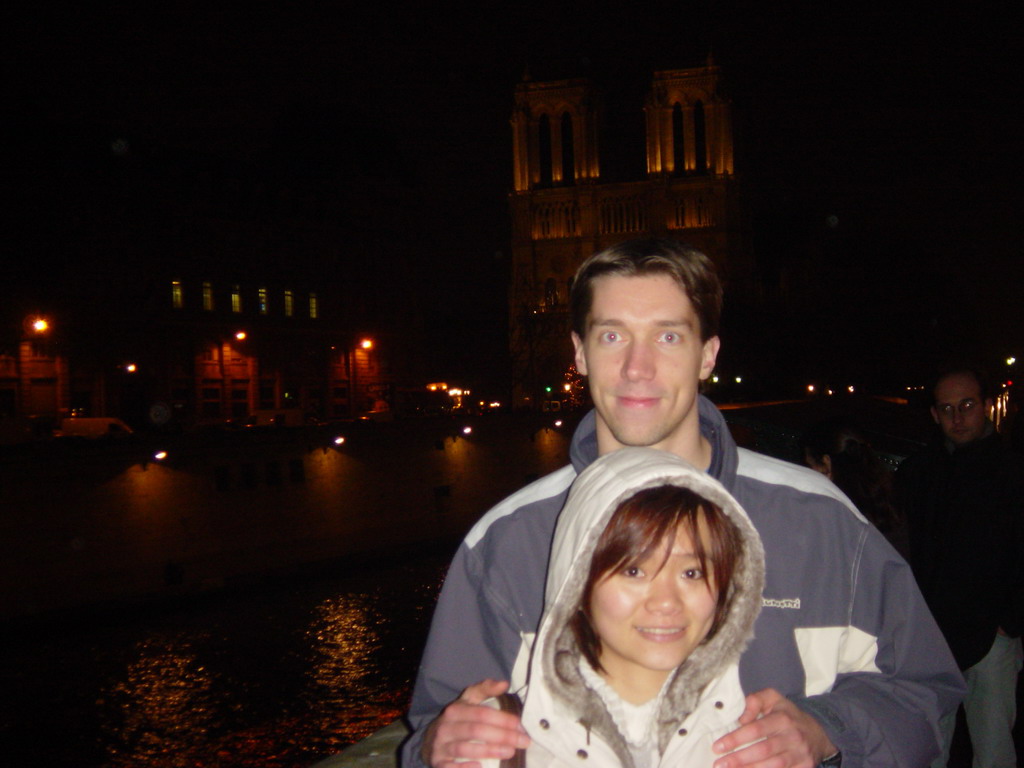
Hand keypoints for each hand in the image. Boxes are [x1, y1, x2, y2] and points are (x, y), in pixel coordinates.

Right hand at [421, 679, 530, 767]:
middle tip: (523, 741)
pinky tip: (481, 767)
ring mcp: (440, 745)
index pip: (481, 713)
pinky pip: (449, 767)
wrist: (430, 740)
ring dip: (489, 751)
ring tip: (510, 752)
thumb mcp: (467, 701)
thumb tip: (504, 683)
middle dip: (502, 736)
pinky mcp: (437, 763)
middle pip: (475, 730)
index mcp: (455, 710)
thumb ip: (484, 689)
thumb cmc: (457, 720)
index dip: (502, 719)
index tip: (520, 725)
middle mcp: (446, 726)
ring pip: (464, 748)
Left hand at [712, 688, 836, 767]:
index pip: (756, 729)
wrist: (819, 732)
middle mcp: (793, 737)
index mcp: (783, 718)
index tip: (717, 746)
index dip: (736, 739)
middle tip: (719, 764)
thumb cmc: (788, 715)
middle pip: (763, 750)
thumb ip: (755, 700)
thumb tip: (741, 719)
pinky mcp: (805, 767)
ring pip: (773, 766)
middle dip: (739, 759)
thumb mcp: (773, 698)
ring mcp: (800, 754)